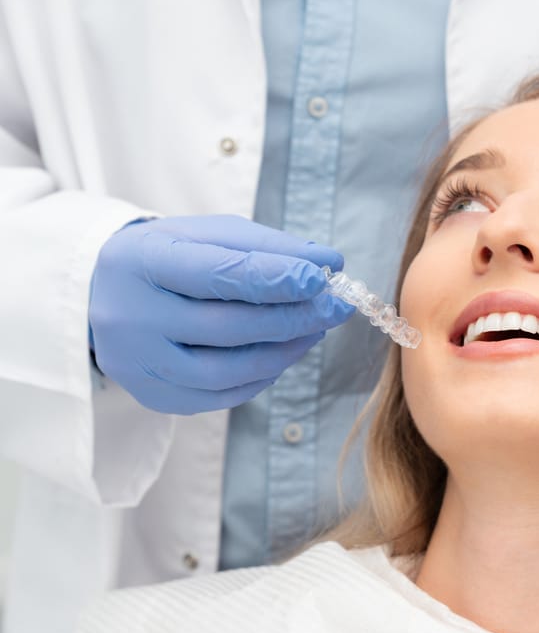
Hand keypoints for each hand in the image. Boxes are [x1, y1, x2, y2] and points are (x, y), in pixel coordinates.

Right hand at [89, 215, 353, 414]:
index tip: (321, 277)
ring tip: (315, 329)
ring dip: (284, 351)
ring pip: (227, 370)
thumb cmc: (173, 257)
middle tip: (336, 307)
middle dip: (292, 318)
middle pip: (226, 326)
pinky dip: (263, 376)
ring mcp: (139, 363)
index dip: (274, 278)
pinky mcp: (153, 396)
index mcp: (142, 261)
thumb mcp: (211, 235)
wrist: (107, 295)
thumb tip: (330, 261)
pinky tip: (285, 352)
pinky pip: (222, 396)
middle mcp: (131, 316)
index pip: (216, 273)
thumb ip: (269, 247)